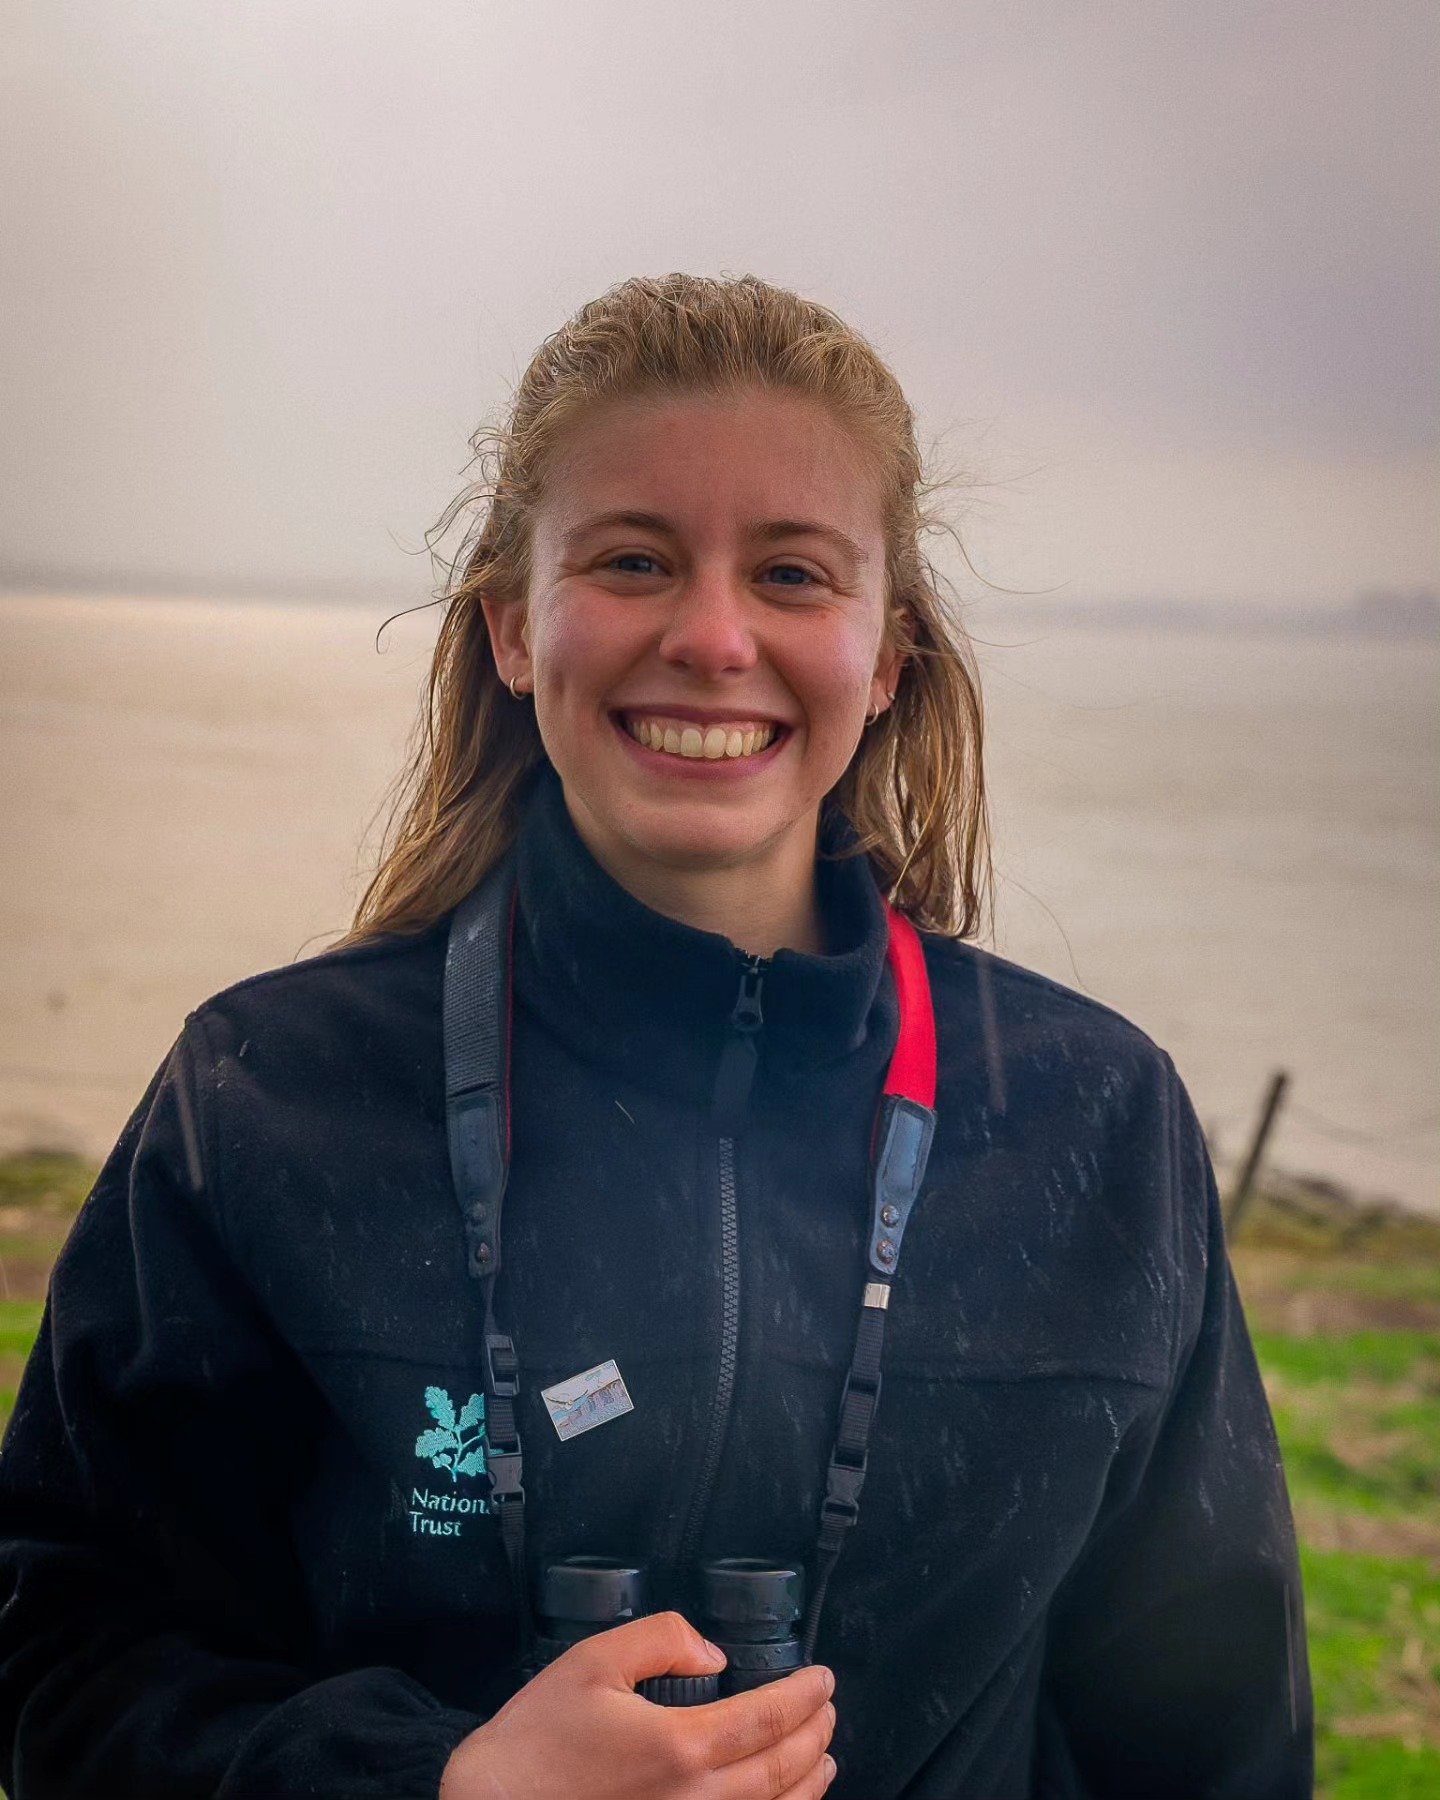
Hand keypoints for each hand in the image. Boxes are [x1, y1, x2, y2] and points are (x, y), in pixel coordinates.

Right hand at [439, 1610, 836, 1799]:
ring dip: (808, 1784)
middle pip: (782, 1770)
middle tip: (827, 1710)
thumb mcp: (592, 1661)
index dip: (805, 1696)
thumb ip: (661, 1640)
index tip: (822, 1679)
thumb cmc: (536, 1741)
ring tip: (822, 1759)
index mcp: (679, 1745)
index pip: (769, 1717)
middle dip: (815, 1736)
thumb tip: (713, 1654)